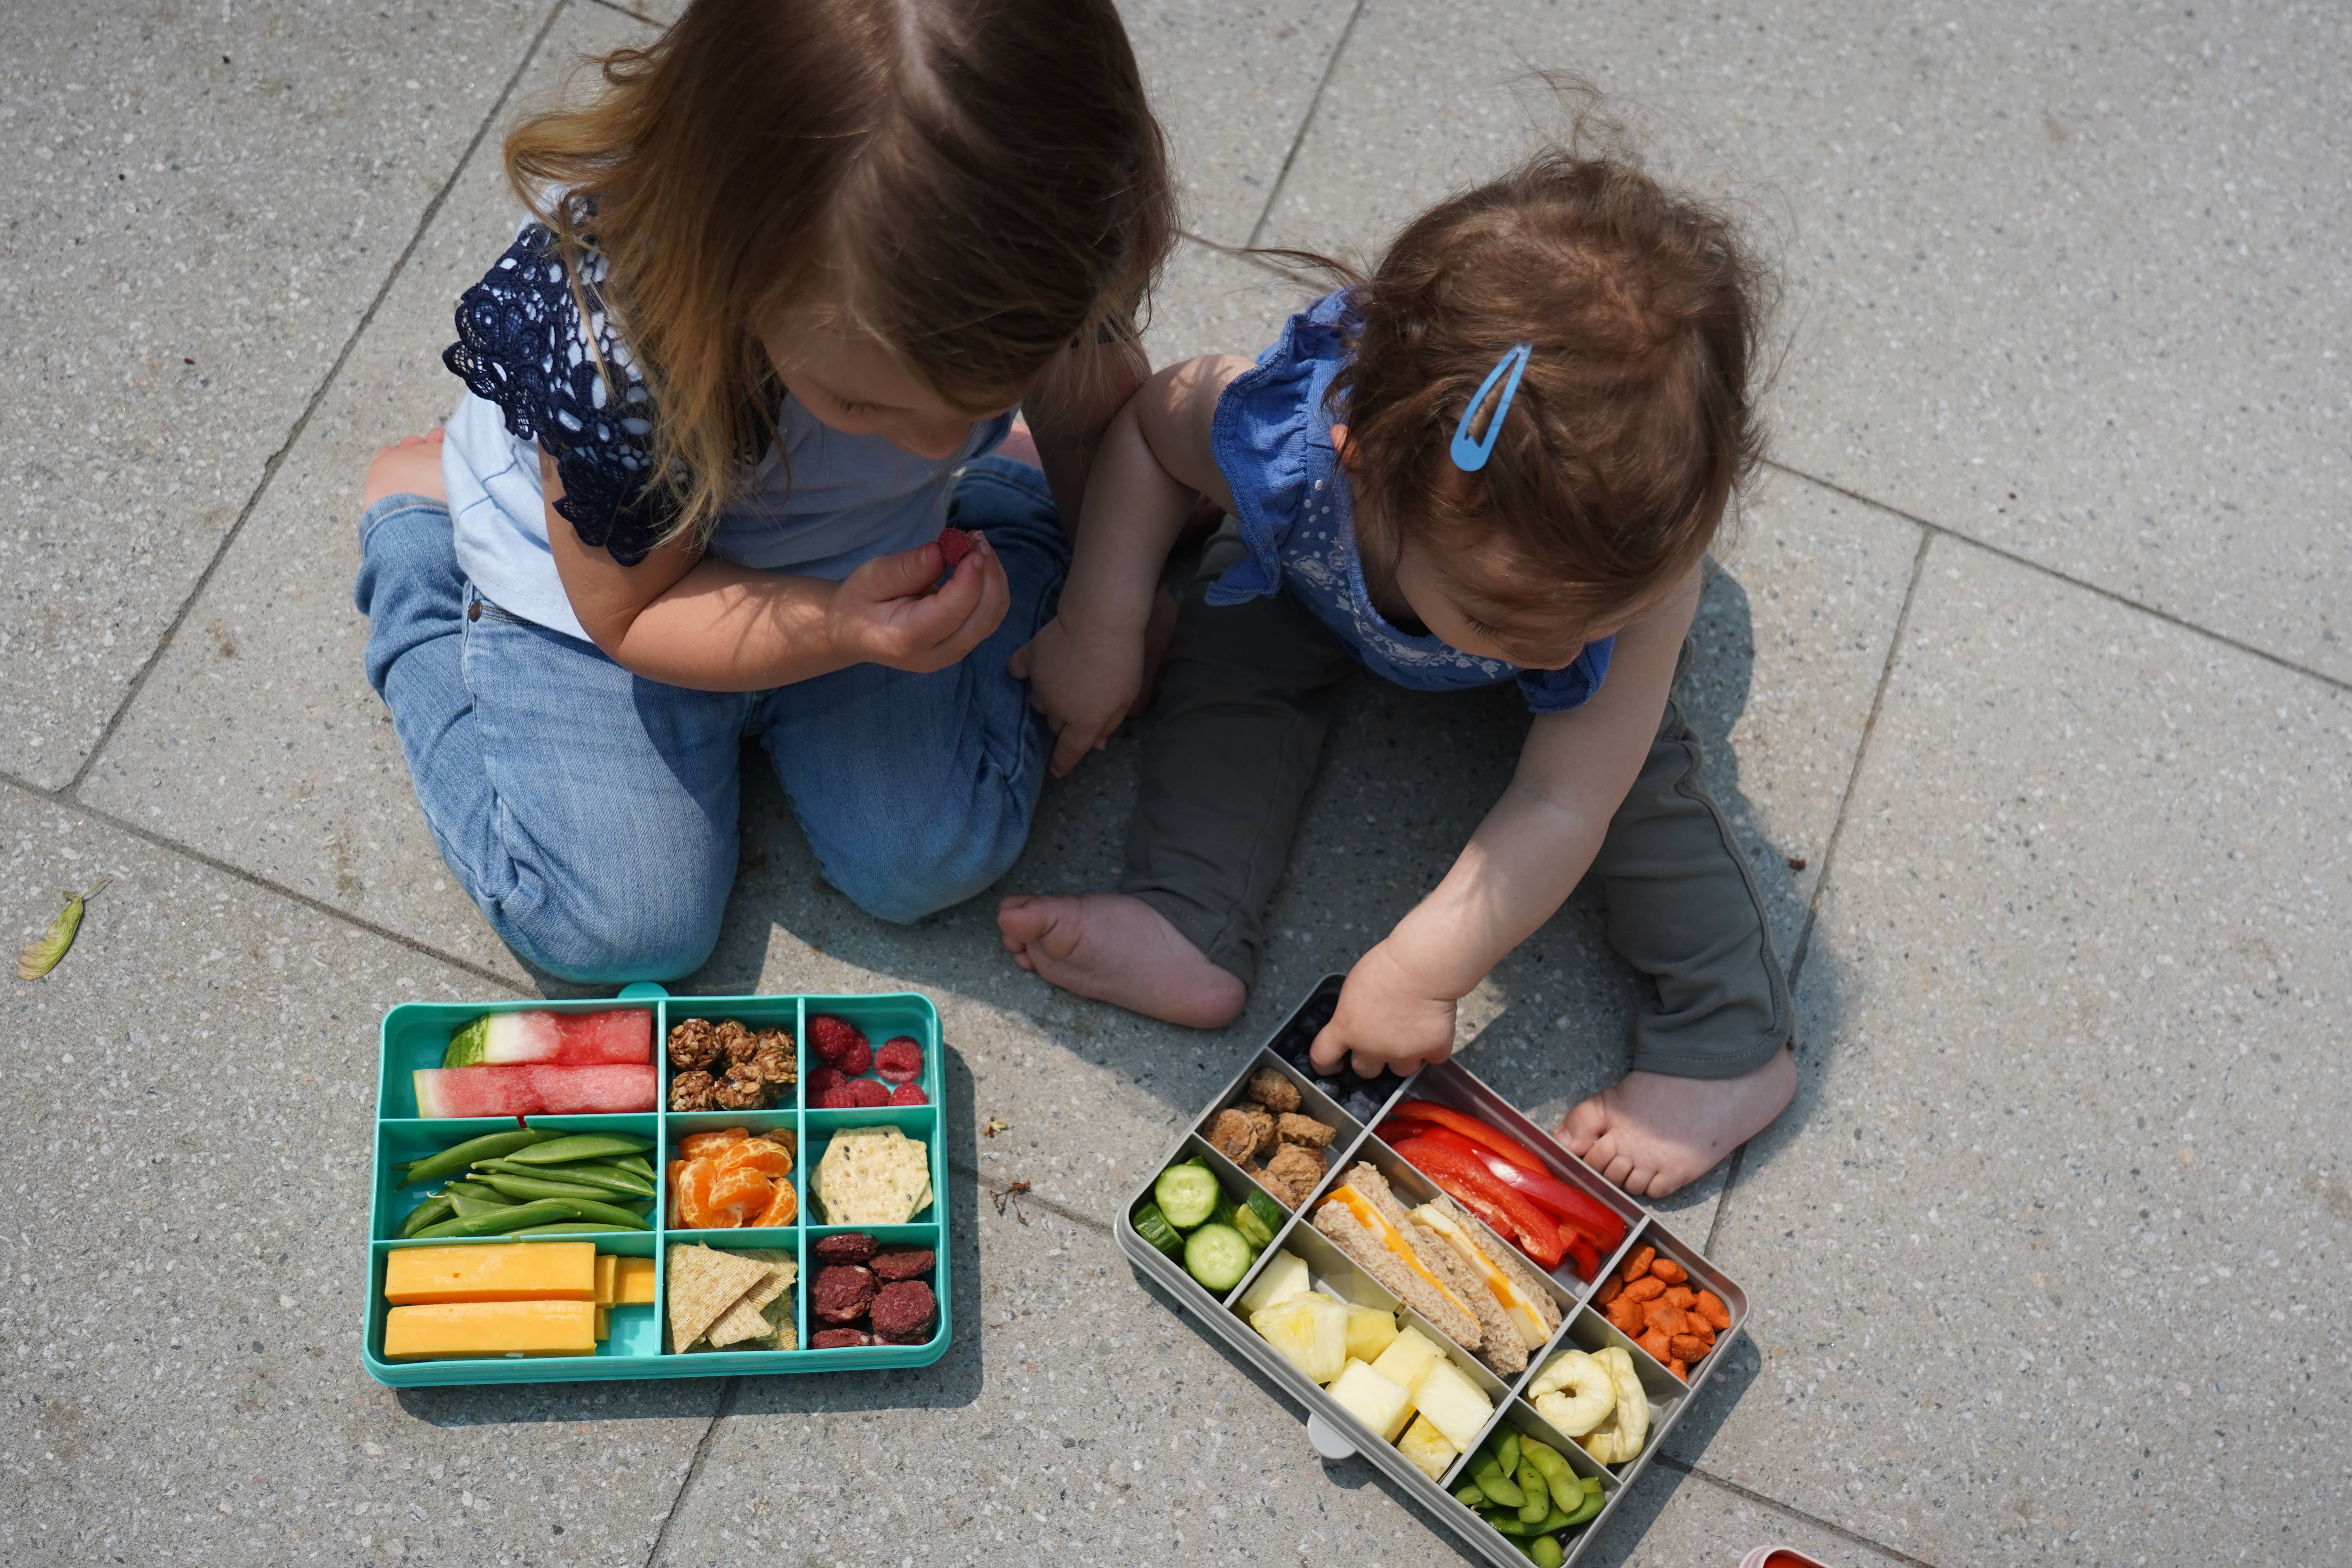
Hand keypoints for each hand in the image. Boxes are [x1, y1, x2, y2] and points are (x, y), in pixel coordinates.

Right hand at [827, 534, 1009, 672]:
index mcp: (907, 640)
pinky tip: (977, 561)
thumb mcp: (870, 579)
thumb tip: (939, 551)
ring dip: (994, 577)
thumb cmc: (859, 603)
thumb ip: (905, 569)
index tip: (972, 544)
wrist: (854, 633)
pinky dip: (990, 586)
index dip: (970, 578)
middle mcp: (937, 654)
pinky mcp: (962, 643)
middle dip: (989, 574)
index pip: (952, 612)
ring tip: (977, 544)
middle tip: (976, 538)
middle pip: (983, 618)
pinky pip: (989, 615)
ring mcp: (953, 653)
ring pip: (992, 616)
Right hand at [1008, 614, 1143, 775]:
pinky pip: (1017, 671)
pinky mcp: (1029, 658)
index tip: (1057, 770)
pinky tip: (1034, 668)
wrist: (1101, 620)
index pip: (1068, 752)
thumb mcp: (1127, 698)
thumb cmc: (1122, 661)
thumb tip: (1097, 745)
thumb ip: (1109, 723)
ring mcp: (1039, 684)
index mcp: (1083, 722)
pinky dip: (1023, 672)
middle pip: (1054, 725)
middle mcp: (1056, 709)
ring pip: (1037, 702)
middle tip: (1080, 702)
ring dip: (1049, 698)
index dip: (1063, 764)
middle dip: (1065, 721)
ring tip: (1065, 680)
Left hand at [1309, 940, 1458, 1077]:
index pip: (1323, 1058)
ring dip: (1404, 1056)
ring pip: (1401, 1070)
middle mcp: (1372, 1048)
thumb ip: (1351, 1014)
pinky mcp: (1433, 1050)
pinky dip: (1435, 1046)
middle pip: (1365, 1071)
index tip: (1333, 1065)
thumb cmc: (1386, 967)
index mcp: (1346, 1029)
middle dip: (1372, 1059)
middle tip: (1382, 1040)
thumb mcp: (1352, 988)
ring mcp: (1404, 1053)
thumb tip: (1357, 1023)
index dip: (1325, 1065)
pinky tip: (1434, 1027)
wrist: (1422, 967)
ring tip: (1412, 1033)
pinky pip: (1433, 1057)